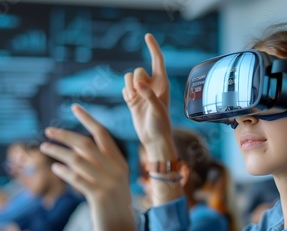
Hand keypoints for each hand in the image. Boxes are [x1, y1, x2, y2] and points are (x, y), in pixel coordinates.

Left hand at [40, 104, 132, 230]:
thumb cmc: (112, 206)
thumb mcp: (111, 181)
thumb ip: (98, 164)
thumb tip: (74, 149)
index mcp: (120, 162)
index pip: (102, 134)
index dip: (88, 119)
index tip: (74, 107)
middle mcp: (116, 169)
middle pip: (86, 144)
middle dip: (65, 135)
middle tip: (48, 131)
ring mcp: (108, 182)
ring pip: (78, 160)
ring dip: (58, 152)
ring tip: (43, 148)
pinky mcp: (99, 196)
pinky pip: (76, 179)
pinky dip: (64, 172)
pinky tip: (55, 168)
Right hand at [122, 33, 175, 160]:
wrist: (153, 139)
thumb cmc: (160, 125)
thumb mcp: (157, 110)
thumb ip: (149, 96)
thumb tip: (139, 84)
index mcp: (162, 84)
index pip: (157, 61)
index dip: (152, 47)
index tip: (147, 35)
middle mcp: (152, 85)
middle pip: (138, 70)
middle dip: (134, 80)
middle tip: (137, 96)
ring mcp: (142, 92)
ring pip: (128, 78)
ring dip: (127, 87)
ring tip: (133, 101)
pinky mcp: (133, 99)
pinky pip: (124, 89)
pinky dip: (125, 95)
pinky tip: (131, 105)